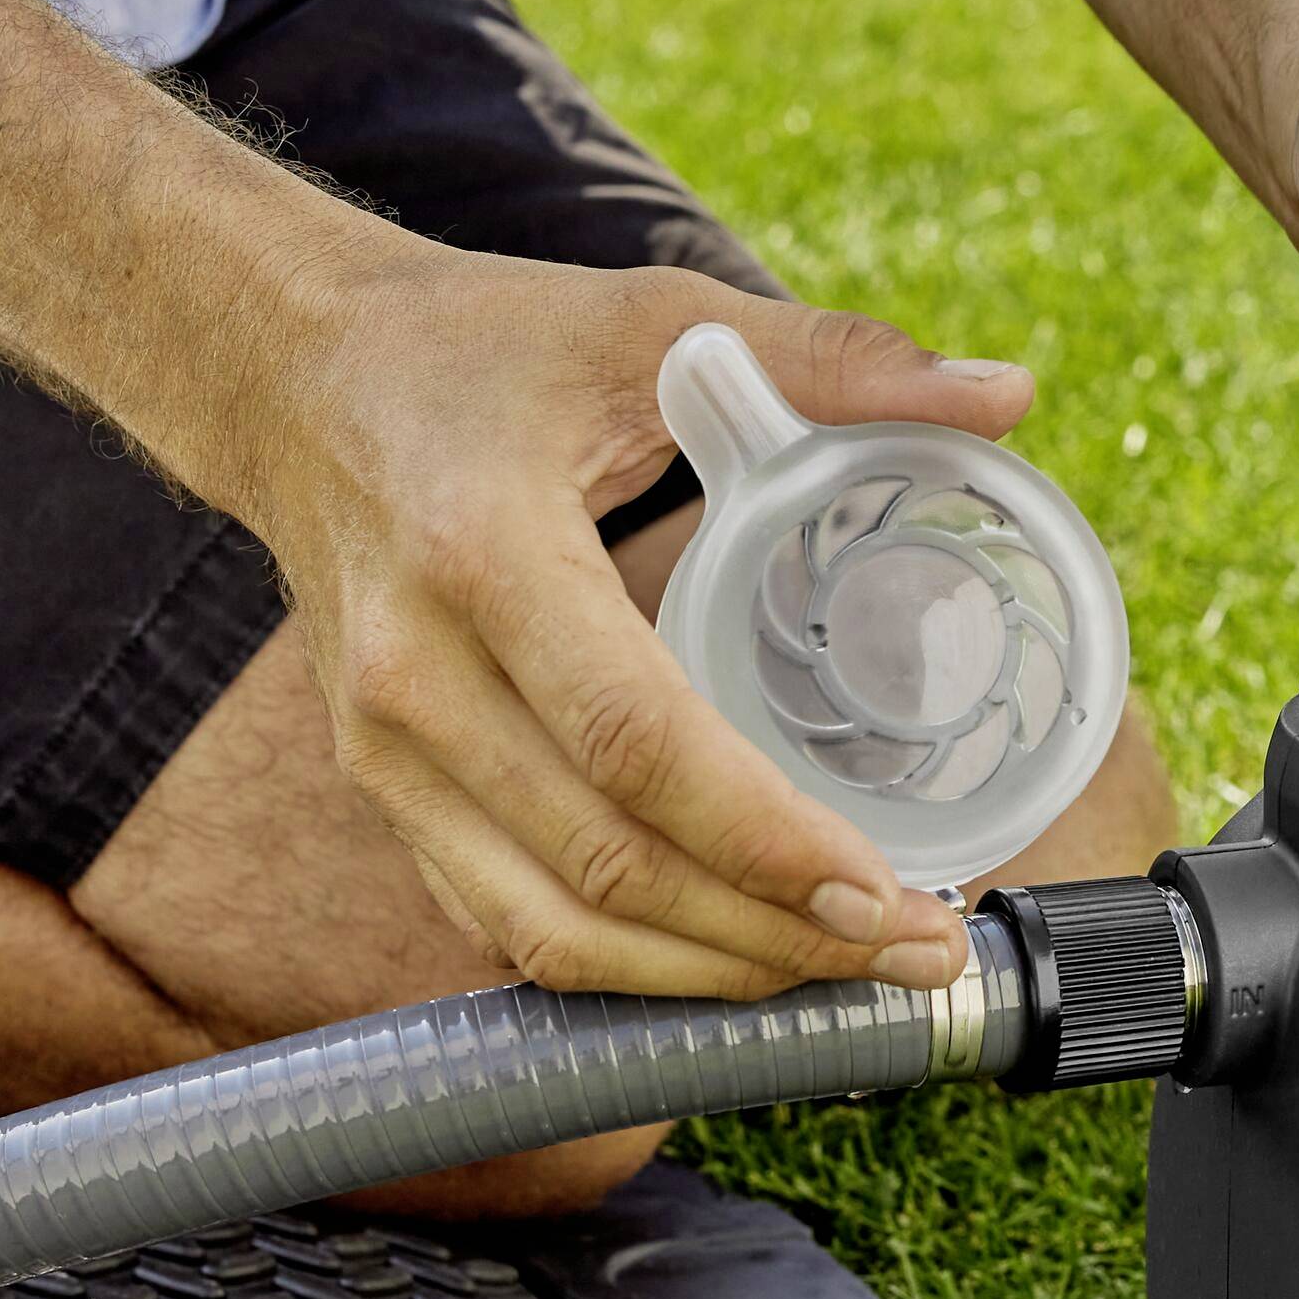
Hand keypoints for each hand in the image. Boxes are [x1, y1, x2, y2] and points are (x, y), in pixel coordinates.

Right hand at [218, 240, 1035, 1000]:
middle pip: (608, 863)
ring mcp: (384, 753)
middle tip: (918, 949)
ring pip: (556, 927)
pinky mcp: (385, 793)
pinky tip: (741, 962)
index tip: (885, 887)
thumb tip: (1008, 397)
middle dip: (775, 933)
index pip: (635, 740)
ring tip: (853, 973)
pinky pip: (509, 924)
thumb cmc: (481, 350)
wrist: (291, 381)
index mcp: (481, 553)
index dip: (764, 835)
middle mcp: (413, 677)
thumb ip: (836, 359)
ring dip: (713, 976)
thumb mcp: (652, 322)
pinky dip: (631, 971)